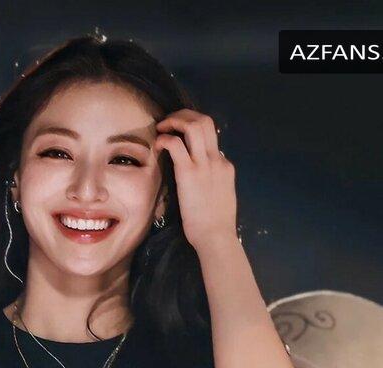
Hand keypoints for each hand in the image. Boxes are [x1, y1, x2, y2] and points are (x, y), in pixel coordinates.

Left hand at [154, 108, 236, 250]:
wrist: (216, 237)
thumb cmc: (216, 225)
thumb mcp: (221, 196)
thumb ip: (213, 181)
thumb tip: (200, 177)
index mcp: (225, 165)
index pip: (211, 137)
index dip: (193, 131)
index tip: (180, 134)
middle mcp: (216, 159)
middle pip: (204, 121)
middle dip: (184, 115)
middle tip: (169, 121)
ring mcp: (204, 164)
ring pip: (193, 125)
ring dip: (175, 120)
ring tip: (162, 127)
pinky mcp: (189, 173)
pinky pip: (176, 144)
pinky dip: (166, 139)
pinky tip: (158, 144)